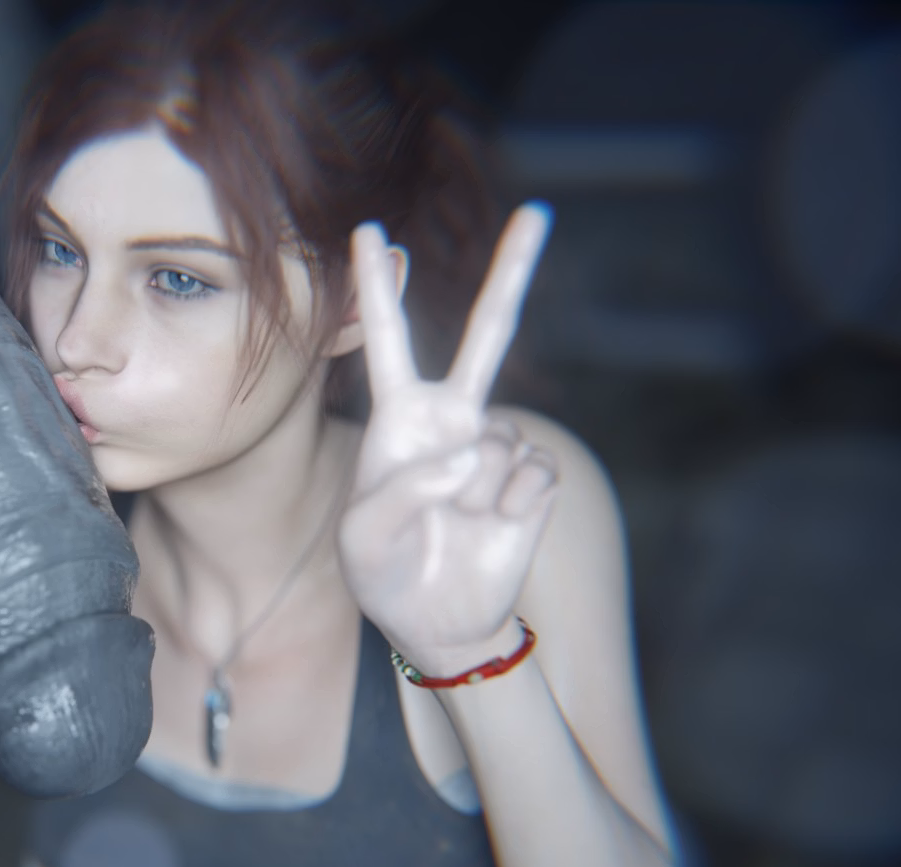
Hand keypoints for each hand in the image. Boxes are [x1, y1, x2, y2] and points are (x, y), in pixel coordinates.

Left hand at [337, 205, 557, 674]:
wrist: (437, 619)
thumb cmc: (385, 570)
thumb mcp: (364, 535)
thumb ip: (404, 490)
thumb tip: (471, 454)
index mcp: (399, 420)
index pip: (387, 341)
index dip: (374, 289)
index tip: (368, 230)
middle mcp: (453, 419)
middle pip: (488, 335)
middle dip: (512, 273)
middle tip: (536, 212)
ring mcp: (497, 445)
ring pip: (496, 444)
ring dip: (473, 493)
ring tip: (458, 524)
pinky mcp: (533, 479)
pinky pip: (528, 476)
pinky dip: (508, 510)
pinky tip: (492, 529)